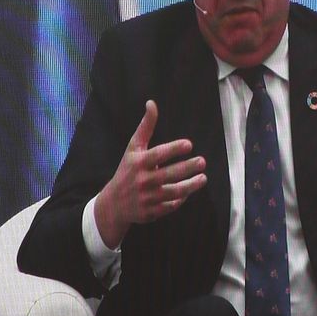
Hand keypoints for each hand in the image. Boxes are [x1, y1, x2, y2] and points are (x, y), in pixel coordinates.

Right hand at [92, 101, 206, 248]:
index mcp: (138, 163)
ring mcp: (147, 198)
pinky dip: (181, 199)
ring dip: (190, 185)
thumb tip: (152, 103)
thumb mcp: (133, 149)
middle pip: (169, 174)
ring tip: (202, 178)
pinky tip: (189, 192)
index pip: (158, 154)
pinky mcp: (151, 212)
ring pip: (173, 192)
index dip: (174, 149)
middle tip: (202, 161)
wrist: (113, 204)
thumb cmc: (126, 172)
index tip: (189, 145)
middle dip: (187, 168)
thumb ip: (146, 127)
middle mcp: (142, 181)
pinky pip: (170, 205)